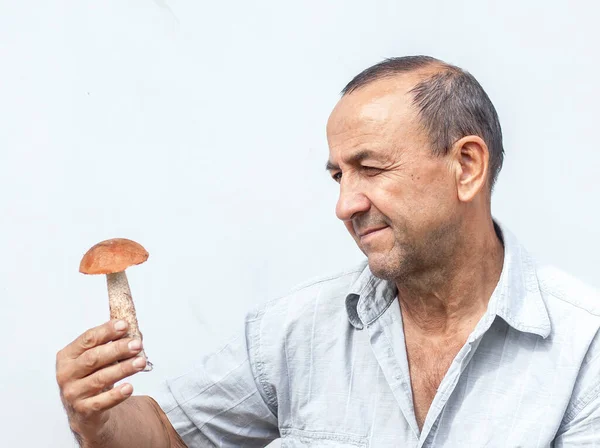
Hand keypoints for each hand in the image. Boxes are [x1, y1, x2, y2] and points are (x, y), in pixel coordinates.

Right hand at [55, 320, 146, 443]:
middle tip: (137, 344)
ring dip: (122, 369)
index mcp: (68, 356)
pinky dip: (116, 395)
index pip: (87, 339)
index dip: (106, 331)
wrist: (83, 410)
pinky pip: (101, 402)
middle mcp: (66, 374)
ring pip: (100, 379)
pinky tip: (129, 387)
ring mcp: (73, 393)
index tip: (124, 325)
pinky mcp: (83, 410)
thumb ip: (108, 344)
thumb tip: (132, 329)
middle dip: (117, 349)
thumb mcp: (95, 359)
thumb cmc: (91, 376)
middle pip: (93, 358)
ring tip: (140, 362)